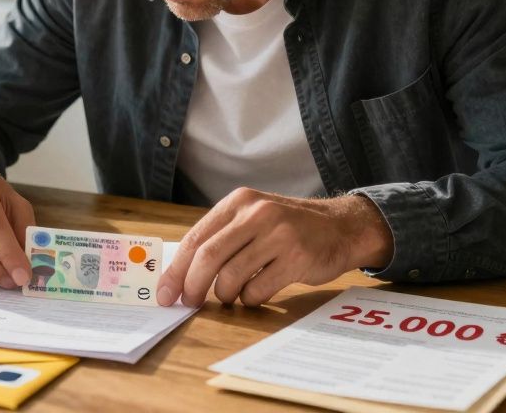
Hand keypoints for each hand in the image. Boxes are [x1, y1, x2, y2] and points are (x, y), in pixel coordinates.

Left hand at [156, 188, 392, 307]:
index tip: (165, 294)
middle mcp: (257, 213)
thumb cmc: (287, 228)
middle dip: (192, 286)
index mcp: (239, 202)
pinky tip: (256, 293)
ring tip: (231, 296)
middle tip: (188, 303)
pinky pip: (257, 289)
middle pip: (208, 257)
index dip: (176, 269)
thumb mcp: (252, 218)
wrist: (340, 227)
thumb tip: (179, 275)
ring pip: (231, 276)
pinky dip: (249, 299)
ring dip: (224, 295)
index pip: (196, 238)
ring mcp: (278, 235)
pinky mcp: (296, 258)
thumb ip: (221, 238)